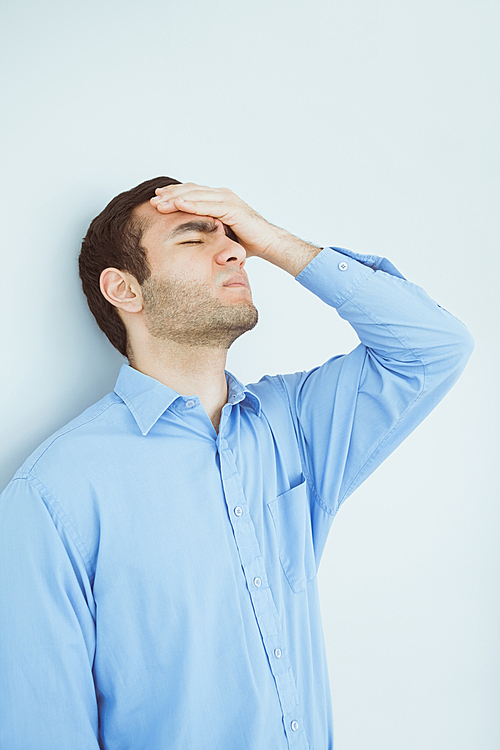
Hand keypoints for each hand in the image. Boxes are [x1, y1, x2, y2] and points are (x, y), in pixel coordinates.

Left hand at [150, 182, 287, 259]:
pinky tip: (178, 204)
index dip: (174, 195)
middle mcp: (222, 195)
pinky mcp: (232, 208)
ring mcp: (227, 199)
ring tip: (159, 203)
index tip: (157, 199)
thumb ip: (207, 231)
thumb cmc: (247, 241)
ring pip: (196, 195)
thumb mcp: (220, 234)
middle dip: (170, 195)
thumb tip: (190, 241)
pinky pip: (208, 205)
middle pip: (190, 191)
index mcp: (219, 199)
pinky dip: (192, 204)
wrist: (268, 243)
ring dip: (176, 199)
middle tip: (152, 201)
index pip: (191, 193)